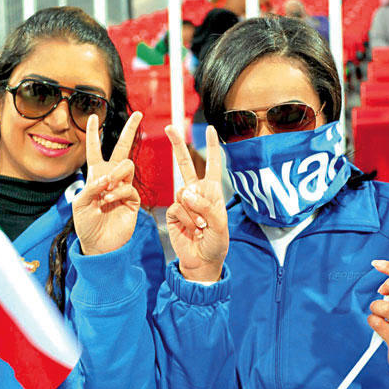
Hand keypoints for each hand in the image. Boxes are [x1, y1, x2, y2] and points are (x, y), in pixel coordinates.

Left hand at [73, 112, 142, 255]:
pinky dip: (118, 192)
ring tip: (106, 190)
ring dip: (116, 175)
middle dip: (130, 130)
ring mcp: (124, 187)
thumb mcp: (80, 204)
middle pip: (122, 148)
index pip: (95, 148)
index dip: (94, 133)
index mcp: (95, 174)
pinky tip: (109, 201)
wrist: (99, 245)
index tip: (93, 116)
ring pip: (126, 165)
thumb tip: (107, 177)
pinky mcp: (133, 199)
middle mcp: (111, 177)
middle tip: (139, 114)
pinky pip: (129, 187)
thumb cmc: (86, 225)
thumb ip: (91, 187)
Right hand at [165, 125, 228, 282]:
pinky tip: (192, 230)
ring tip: (201, 227)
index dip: (211, 146)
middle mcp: (197, 192)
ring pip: (183, 193)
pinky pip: (178, 208)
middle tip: (169, 127)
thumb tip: (186, 192)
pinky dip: (187, 219)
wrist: (202, 261)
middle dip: (177, 145)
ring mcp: (184, 202)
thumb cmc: (217, 243)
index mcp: (213, 191)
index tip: (209, 129)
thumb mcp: (219, 224)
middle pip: (185, 165)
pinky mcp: (173, 212)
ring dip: (194, 212)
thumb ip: (205, 206)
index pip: (212, 164)